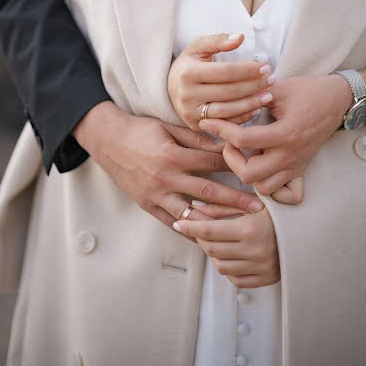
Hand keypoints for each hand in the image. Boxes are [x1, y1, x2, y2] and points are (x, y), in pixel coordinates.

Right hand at [73, 101, 264, 229]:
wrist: (107, 141)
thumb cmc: (139, 130)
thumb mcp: (167, 128)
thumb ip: (195, 138)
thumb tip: (224, 144)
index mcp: (172, 155)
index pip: (211, 162)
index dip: (234, 166)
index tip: (254, 171)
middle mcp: (165, 178)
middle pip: (208, 192)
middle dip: (235, 200)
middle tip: (259, 208)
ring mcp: (156, 195)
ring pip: (192, 215)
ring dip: (216, 222)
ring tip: (237, 229)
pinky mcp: (148, 206)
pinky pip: (173, 223)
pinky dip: (191, 232)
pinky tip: (208, 237)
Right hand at [168, 33, 275, 130]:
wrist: (169, 88)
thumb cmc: (189, 64)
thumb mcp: (198, 47)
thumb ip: (218, 41)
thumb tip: (240, 37)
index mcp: (188, 72)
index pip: (226, 72)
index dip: (248, 70)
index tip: (266, 67)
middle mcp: (187, 94)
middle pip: (229, 92)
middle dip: (254, 86)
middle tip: (272, 80)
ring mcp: (191, 112)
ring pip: (228, 110)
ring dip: (252, 103)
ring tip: (269, 95)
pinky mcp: (196, 125)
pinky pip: (224, 123)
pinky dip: (243, 117)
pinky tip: (256, 108)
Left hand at [173, 206, 279, 287]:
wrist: (310, 233)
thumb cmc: (279, 213)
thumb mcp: (251, 204)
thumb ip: (222, 206)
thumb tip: (195, 206)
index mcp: (249, 229)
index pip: (209, 231)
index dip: (190, 227)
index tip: (179, 223)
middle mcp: (254, 251)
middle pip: (211, 249)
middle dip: (200, 238)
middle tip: (199, 229)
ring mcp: (259, 268)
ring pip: (220, 265)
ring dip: (214, 253)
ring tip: (220, 241)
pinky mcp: (264, 280)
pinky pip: (235, 279)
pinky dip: (229, 267)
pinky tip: (233, 255)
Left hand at [198, 74, 353, 203]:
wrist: (337, 100)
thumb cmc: (307, 91)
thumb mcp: (277, 89)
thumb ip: (252, 98)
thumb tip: (222, 103)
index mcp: (285, 134)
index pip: (243, 140)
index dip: (221, 130)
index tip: (207, 121)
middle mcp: (290, 155)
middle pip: (249, 174)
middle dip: (231, 159)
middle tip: (228, 142)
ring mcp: (296, 165)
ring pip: (263, 188)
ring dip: (247, 173)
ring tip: (243, 154)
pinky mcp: (299, 169)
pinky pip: (283, 193)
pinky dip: (268, 187)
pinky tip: (260, 169)